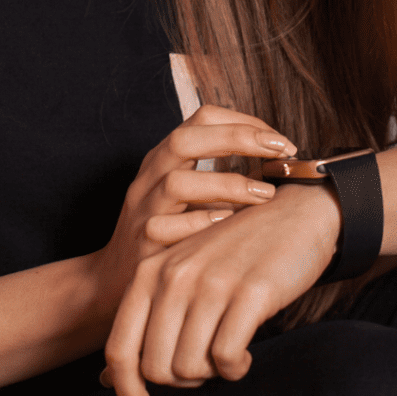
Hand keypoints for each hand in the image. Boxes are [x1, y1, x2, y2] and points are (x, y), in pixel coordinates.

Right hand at [90, 105, 297, 311]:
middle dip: (237, 138)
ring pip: (176, 183)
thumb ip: (221, 175)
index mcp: (165, 157)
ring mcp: (143, 210)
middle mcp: (150, 176)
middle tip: (280, 150)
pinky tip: (230, 225)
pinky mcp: (142, 245)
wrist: (116, 277)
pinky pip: (167, 229)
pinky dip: (201, 223)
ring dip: (227, 184)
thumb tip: (280, 163)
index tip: (280, 140)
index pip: (201, 118)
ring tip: (266, 194)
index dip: (243, 122)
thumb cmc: (168, 231)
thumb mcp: (189, 194)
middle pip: (185, 139)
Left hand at [101, 182, 340, 395]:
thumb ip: (147, 321)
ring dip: (212, 374)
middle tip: (207, 364)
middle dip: (182, 381)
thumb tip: (107, 382)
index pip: (119, 350)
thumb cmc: (238, 253)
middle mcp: (173, 275)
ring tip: (228, 351)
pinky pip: (226, 359)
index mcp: (150, 272)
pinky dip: (236, 368)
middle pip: (155, 368)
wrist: (296, 216)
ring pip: (190, 367)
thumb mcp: (183, 276)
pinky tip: (245, 353)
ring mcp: (210, 282)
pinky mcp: (249, 292)